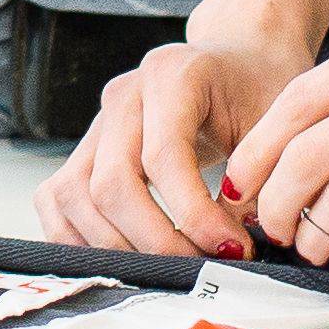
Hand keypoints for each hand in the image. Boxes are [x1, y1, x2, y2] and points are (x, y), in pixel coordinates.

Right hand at [31, 17, 307, 256]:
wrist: (237, 61)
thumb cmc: (258, 92)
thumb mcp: (273, 123)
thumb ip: (256, 178)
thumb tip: (230, 248)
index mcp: (172, 75)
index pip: (163, 156)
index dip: (194, 214)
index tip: (232, 248)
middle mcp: (123, 95)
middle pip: (111, 182)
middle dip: (156, 241)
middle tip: (202, 266)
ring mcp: (96, 121)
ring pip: (75, 195)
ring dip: (118, 246)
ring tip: (170, 266)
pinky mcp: (83, 148)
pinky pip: (55, 198)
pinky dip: (76, 237)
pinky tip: (120, 256)